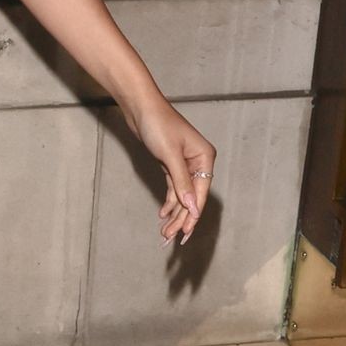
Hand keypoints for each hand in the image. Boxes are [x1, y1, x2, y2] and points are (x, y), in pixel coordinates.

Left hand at [130, 99, 216, 246]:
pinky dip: (169, 201)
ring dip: (174, 213)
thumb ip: (181, 182)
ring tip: (164, 233)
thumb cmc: (157, 125)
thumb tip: (192, 207)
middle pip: (192, 196)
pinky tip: (163, 215)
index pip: (201, 192)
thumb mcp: (169, 155)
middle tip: (170, 239)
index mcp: (205, 158)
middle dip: (182, 218)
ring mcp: (185, 163)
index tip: (186, 233)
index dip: (193, 214)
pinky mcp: (171, 163)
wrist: (140, 107)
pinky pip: (174, 188)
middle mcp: (198, 162)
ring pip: (182, 195)